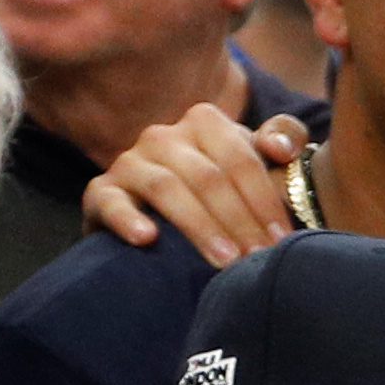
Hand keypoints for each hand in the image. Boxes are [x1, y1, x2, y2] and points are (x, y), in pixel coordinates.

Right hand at [78, 105, 303, 262]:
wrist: (162, 214)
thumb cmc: (223, 187)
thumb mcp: (255, 158)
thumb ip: (282, 139)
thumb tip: (279, 148)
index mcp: (204, 123)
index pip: (240, 158)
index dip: (264, 200)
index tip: (282, 239)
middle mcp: (163, 136)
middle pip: (207, 176)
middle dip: (238, 220)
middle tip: (258, 257)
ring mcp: (130, 162)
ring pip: (166, 187)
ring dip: (199, 226)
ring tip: (225, 261)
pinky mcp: (101, 191)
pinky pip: (111, 201)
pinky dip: (126, 219)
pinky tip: (146, 238)